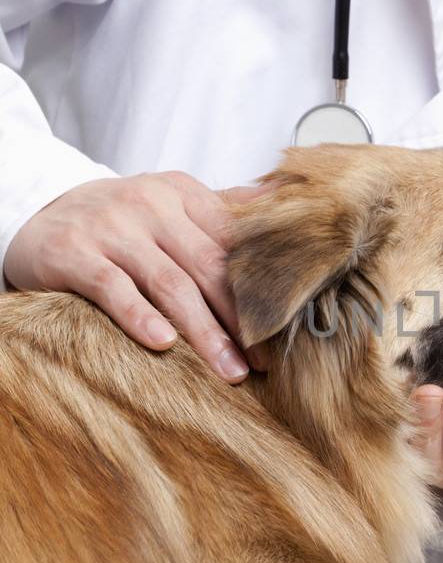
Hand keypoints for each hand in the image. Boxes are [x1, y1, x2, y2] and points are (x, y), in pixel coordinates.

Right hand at [3, 172, 268, 382]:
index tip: (282, 329)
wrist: (39, 212)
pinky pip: (113, 288)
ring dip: (204, 332)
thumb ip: (222, 207)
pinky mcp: (75, 252)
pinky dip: (140, 317)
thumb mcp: (169, 202)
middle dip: (239, 319)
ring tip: (229, 370)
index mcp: (182, 193)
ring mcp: (112, 227)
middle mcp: (151, 204)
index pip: (233, 243)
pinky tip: (163, 345)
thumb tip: (283, 196)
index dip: (260, 289)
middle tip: (262, 361)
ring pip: (169, 283)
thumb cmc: (119, 219)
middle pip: (209, 267)